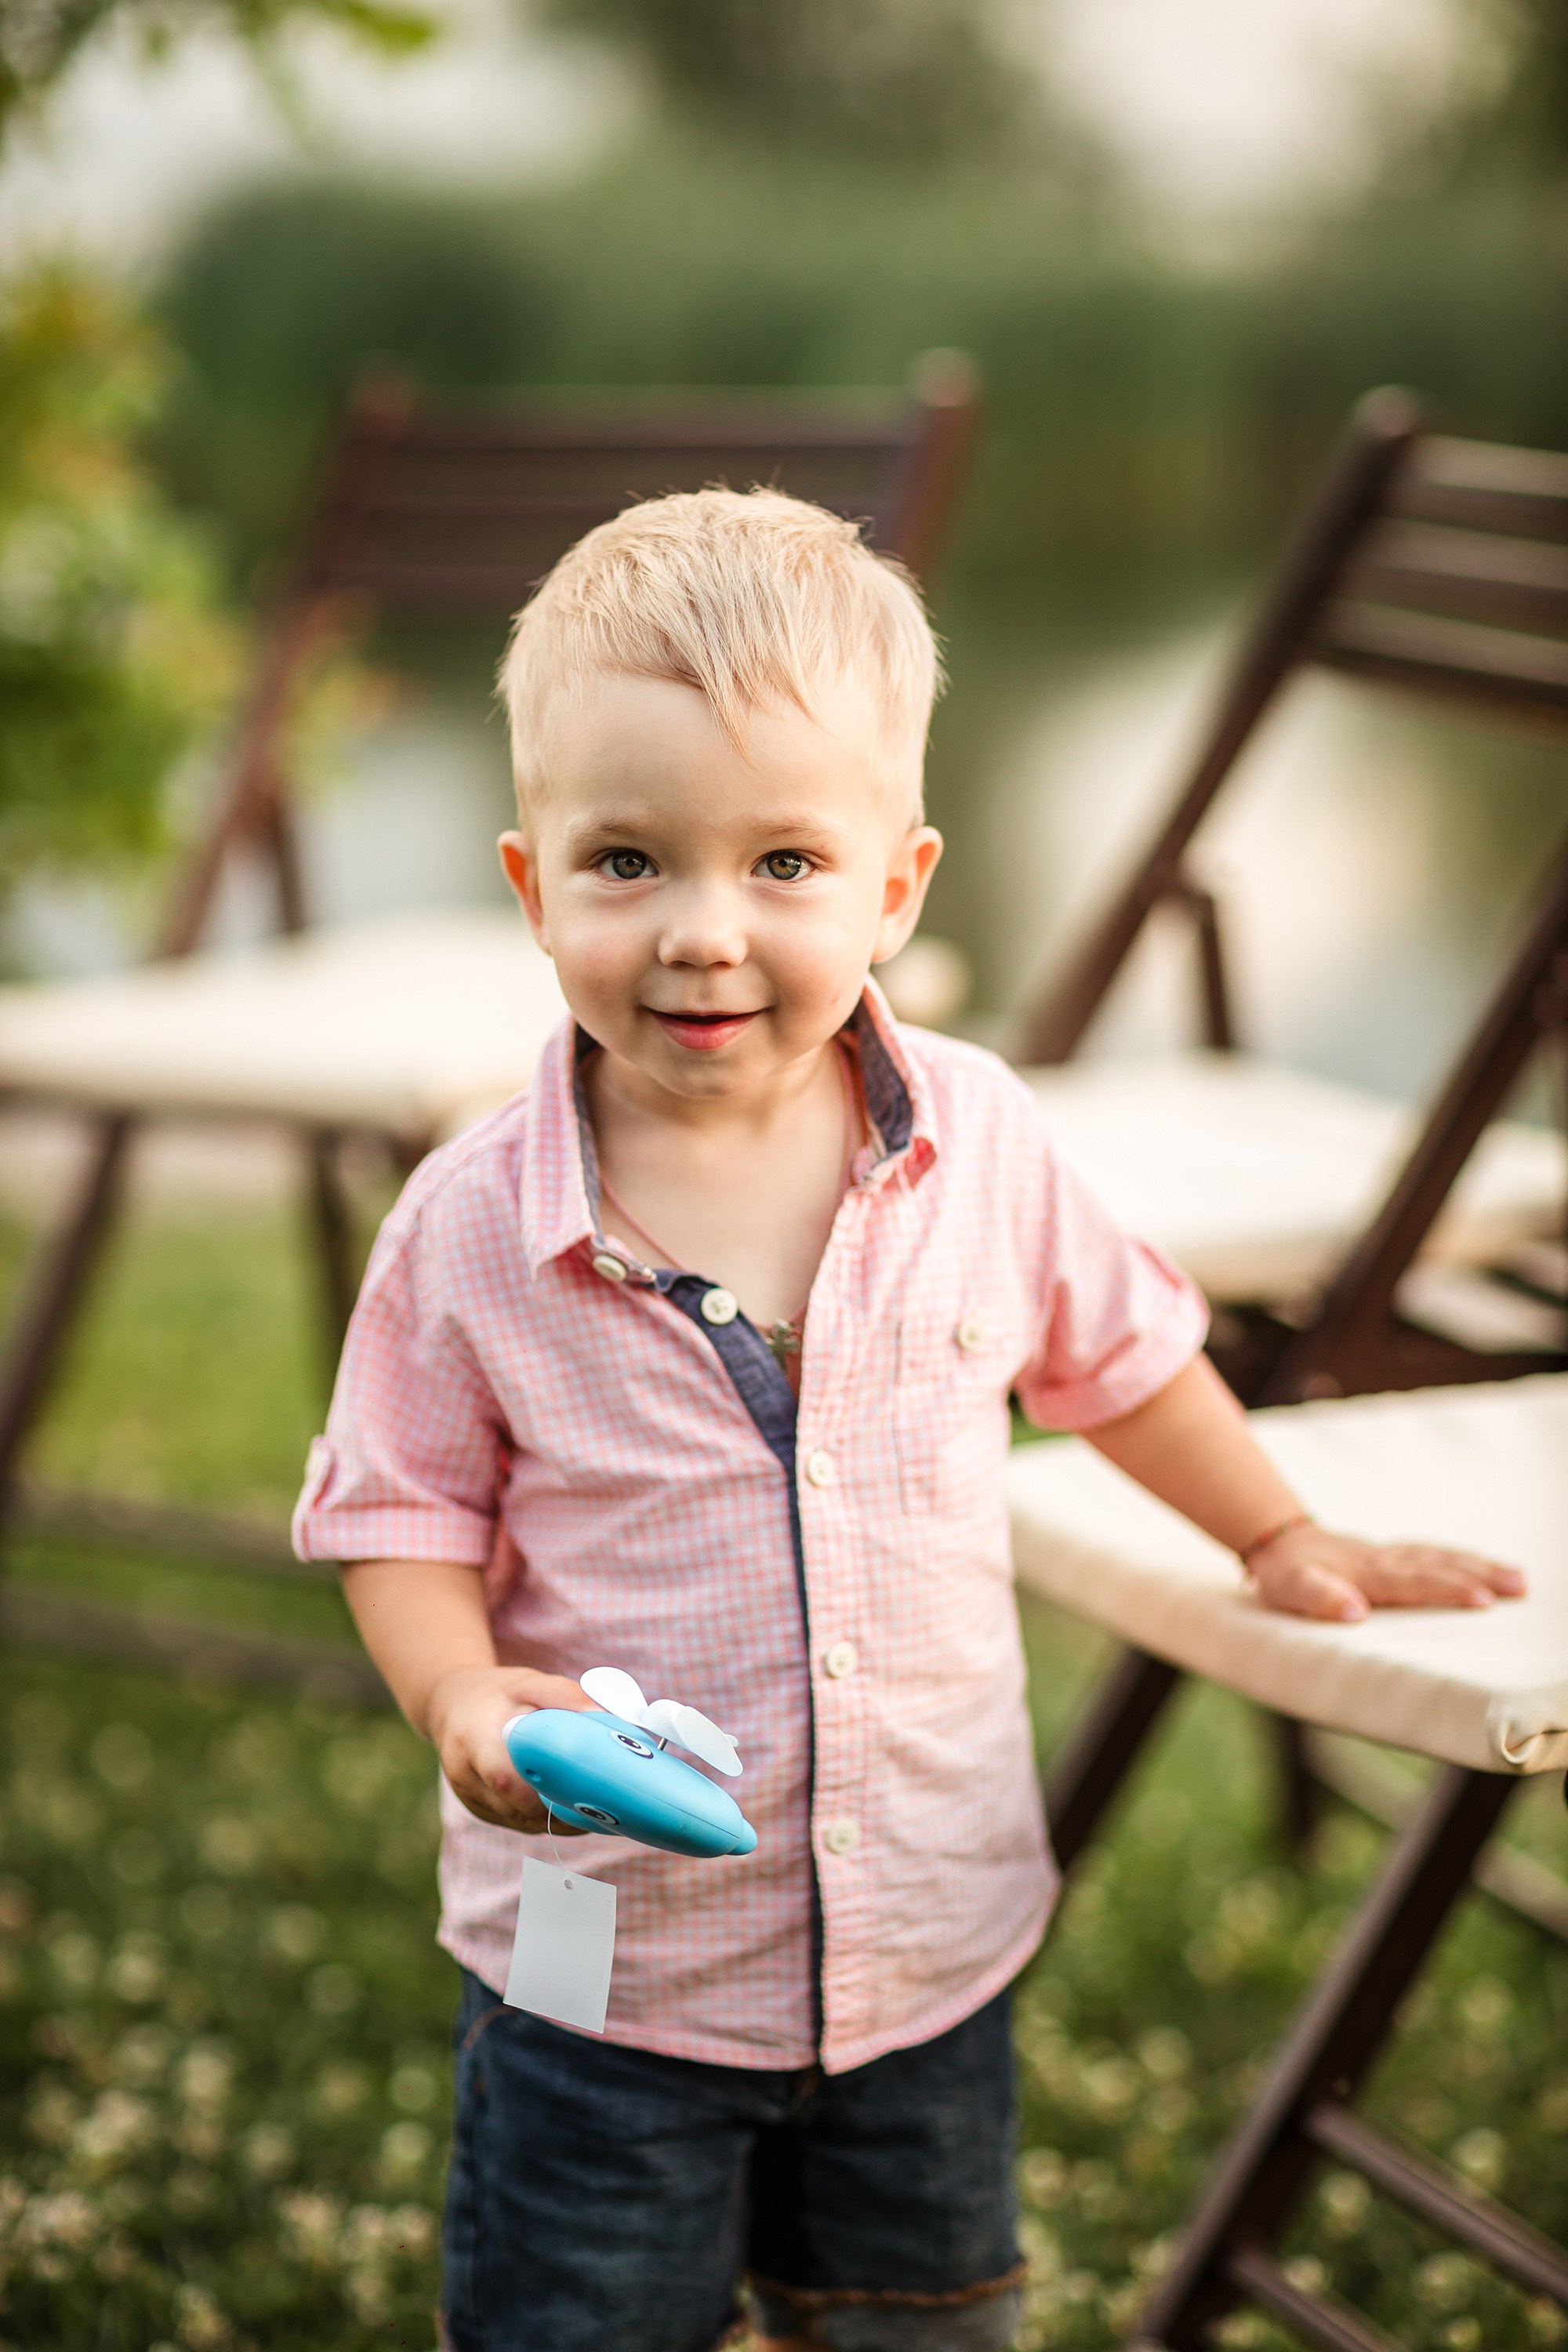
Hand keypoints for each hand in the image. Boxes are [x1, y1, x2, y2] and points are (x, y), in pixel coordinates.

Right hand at [426, 1663, 595, 1832]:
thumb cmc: (499, 1694)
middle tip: (600, 1806)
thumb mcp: (528, 1682)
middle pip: (518, 1808)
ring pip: (522, 1822)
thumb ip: (564, 1695)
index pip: (506, 1779)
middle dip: (560, 1810)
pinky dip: (546, 1819)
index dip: (546, 1792)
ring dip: (557, 1820)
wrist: (455, 1705)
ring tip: (593, 1808)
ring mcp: (470, 1797)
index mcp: (474, 1738)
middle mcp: (466, 1774)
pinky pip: (519, 1823)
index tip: (586, 1789)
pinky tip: (569, 1808)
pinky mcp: (480, 1810)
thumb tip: (603, 1716)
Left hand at [1246, 1522, 1526, 1623]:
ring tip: (1519, 1578)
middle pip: (1437, 1565)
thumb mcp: (1290, 1589)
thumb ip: (1318, 1597)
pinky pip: (1435, 1555)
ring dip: (1479, 1566)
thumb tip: (1354, 1612)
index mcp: (1366, 1573)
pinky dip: (1463, 1559)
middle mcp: (1385, 1560)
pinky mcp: (1394, 1556)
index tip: (1482, 1601)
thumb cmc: (1286, 1573)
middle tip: (1518, 1586)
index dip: (1446, 1591)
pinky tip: (1486, 1567)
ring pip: (1441, 1557)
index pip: (1412, 1582)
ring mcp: (1391, 1555)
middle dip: (1479, 1576)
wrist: (1280, 1542)